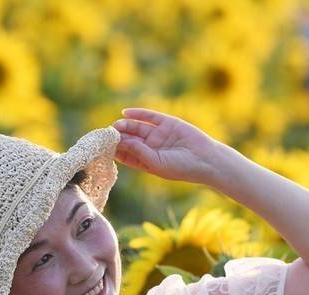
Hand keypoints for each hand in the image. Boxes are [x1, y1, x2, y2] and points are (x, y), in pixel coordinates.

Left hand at [111, 108, 226, 186]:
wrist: (205, 159)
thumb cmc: (180, 167)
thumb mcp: (155, 162)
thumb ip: (138, 151)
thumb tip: (120, 141)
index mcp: (147, 161)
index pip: (127, 155)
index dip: (115, 150)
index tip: (104, 148)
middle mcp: (151, 147)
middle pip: (130, 140)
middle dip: (118, 137)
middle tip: (107, 134)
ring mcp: (159, 134)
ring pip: (137, 128)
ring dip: (126, 126)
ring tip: (115, 125)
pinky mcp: (167, 123)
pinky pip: (149, 116)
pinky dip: (137, 114)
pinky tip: (125, 113)